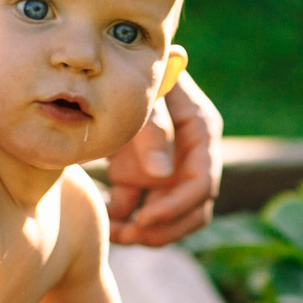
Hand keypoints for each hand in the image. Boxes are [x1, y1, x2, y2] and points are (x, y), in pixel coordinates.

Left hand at [108, 71, 222, 246]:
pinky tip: (102, 224)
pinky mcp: (139, 178)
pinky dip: (122, 223)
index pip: (202, 182)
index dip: (177, 206)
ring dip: (147, 233)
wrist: (100, 66)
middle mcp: (189, 155)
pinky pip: (137, 211)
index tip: (145, 219)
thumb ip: (153, 129)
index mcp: (200, 132)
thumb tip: (161, 175)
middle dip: (166, 228)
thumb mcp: (143, 97)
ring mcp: (165, 169)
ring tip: (116, 236)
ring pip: (170, 217)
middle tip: (132, 236)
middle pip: (194, 209)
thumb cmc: (128, 73)